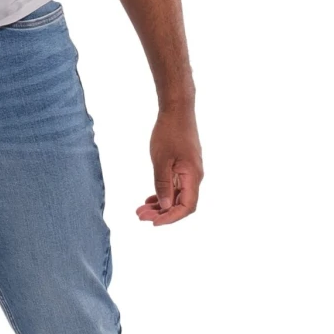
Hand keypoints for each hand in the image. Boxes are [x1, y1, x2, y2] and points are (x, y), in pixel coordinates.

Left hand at [137, 108, 202, 225]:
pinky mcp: (184, 167)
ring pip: (177, 196)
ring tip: (141, 210)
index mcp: (192, 176)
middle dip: (161, 213)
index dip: (171, 218)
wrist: (177, 111)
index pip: (186, 206)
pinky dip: (163, 194)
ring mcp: (189, 172)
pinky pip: (175, 186)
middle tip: (140, 216)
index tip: (153, 222)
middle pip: (181, 204)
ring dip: (160, 205)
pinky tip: (149, 199)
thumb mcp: (161, 160)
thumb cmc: (169, 132)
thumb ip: (163, 184)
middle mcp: (194, 177)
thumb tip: (164, 207)